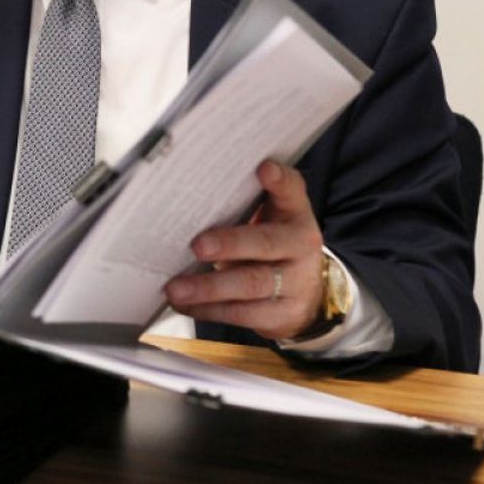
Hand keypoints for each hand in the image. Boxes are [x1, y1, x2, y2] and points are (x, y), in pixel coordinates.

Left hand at [163, 161, 325, 340]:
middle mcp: (301, 245)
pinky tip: (184, 304)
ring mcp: (296, 283)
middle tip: (198, 246)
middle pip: (266, 243)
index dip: (279, 180)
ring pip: (251, 284)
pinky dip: (208, 310)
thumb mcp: (271, 219)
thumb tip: (187, 196)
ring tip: (176, 287)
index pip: (292, 190)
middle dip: (230, 244)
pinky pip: (242, 314)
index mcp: (295, 213)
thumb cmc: (273, 244)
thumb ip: (245, 203)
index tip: (263, 169)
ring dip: (209, 287)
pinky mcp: (282, 314)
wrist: (307, 295)